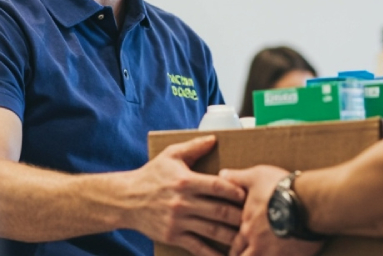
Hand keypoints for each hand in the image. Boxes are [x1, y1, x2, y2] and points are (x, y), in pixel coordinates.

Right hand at [124, 135, 245, 255]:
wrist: (125, 200)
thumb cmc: (151, 175)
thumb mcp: (171, 155)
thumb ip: (194, 147)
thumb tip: (214, 138)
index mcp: (185, 181)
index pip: (217, 186)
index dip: (236, 190)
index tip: (251, 193)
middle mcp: (183, 202)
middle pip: (219, 210)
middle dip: (241, 215)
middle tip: (258, 217)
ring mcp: (178, 221)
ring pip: (212, 231)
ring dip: (233, 235)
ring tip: (250, 237)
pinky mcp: (173, 236)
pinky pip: (197, 247)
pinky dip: (213, 254)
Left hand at [220, 166, 324, 255]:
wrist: (308, 201)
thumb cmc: (281, 187)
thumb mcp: (257, 176)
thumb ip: (238, 178)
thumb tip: (222, 174)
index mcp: (246, 223)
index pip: (234, 240)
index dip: (236, 245)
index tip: (238, 246)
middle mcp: (254, 240)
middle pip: (241, 255)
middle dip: (242, 255)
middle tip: (245, 253)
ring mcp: (270, 252)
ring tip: (266, 253)